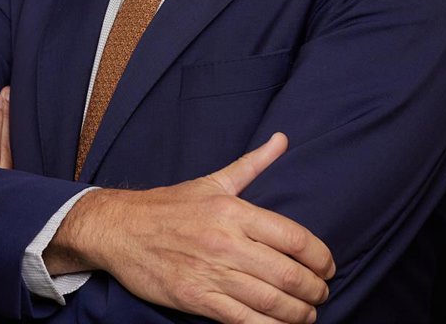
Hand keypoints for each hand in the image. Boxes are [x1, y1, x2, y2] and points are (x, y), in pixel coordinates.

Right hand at [45, 133, 335, 323]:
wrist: (117, 229)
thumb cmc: (167, 206)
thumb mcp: (211, 181)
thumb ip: (252, 164)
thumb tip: (282, 139)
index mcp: (233, 211)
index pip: (296, 239)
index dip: (321, 258)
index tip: (328, 267)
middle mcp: (226, 242)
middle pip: (290, 276)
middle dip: (315, 291)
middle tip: (320, 294)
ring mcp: (211, 273)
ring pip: (272, 303)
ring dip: (299, 314)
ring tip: (306, 314)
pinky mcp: (196, 299)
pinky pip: (245, 321)